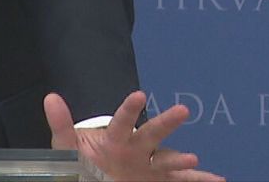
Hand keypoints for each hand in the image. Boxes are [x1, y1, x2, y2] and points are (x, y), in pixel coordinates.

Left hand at [44, 91, 223, 181]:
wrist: (90, 176)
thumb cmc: (79, 160)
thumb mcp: (66, 146)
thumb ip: (61, 125)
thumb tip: (50, 97)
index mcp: (114, 139)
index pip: (121, 121)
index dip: (129, 109)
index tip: (139, 95)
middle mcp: (136, 149)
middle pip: (152, 134)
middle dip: (166, 123)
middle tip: (182, 111)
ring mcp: (149, 166)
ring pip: (170, 161)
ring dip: (182, 160)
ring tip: (193, 160)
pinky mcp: (157, 180)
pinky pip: (180, 181)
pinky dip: (199, 180)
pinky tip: (218, 180)